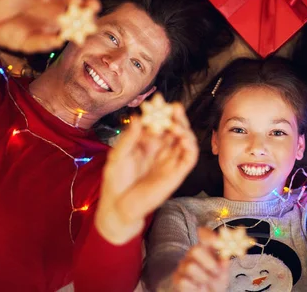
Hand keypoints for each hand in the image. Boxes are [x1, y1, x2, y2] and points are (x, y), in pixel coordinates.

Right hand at [0, 0, 99, 52]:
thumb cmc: (13, 34)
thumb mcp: (28, 43)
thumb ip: (43, 43)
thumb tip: (60, 41)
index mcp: (62, 17)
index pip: (83, 11)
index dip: (91, 14)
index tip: (94, 20)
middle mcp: (57, 2)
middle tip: (91, 7)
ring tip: (74, 1)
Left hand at [95, 104, 198, 244]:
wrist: (118, 206)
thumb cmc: (116, 180)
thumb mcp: (118, 155)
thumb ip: (129, 138)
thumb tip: (138, 118)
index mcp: (148, 144)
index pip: (159, 124)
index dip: (161, 112)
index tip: (159, 100)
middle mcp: (161, 150)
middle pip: (175, 129)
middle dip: (177, 117)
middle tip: (175, 107)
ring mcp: (170, 161)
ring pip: (185, 141)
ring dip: (186, 130)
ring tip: (177, 123)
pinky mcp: (176, 174)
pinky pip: (189, 158)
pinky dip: (191, 146)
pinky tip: (184, 138)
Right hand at [172, 228, 228, 291]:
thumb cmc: (214, 280)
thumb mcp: (223, 272)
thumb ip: (224, 264)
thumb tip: (225, 257)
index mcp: (206, 248)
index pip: (203, 234)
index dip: (208, 235)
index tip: (217, 241)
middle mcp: (193, 254)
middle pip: (195, 250)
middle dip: (209, 263)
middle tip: (217, 273)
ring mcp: (183, 266)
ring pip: (190, 267)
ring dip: (203, 277)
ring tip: (208, 282)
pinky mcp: (177, 278)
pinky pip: (184, 281)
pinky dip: (194, 287)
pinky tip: (198, 287)